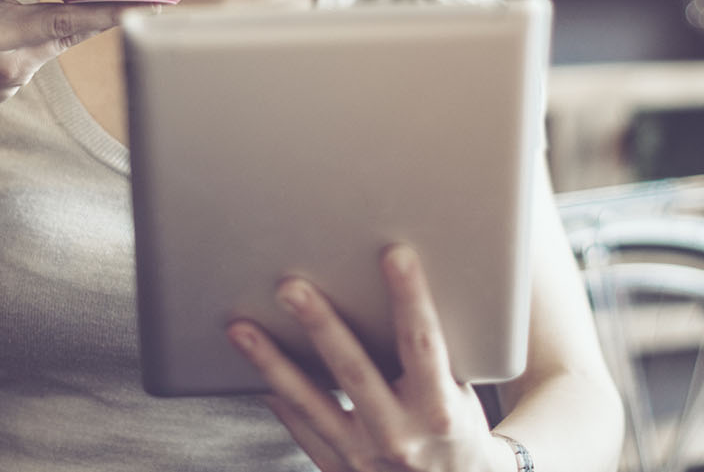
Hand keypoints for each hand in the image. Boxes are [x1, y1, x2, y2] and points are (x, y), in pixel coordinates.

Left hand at [228, 245, 511, 471]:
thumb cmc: (458, 430)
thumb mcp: (462, 393)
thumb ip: (431, 352)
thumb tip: (395, 287)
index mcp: (439, 409)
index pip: (422, 343)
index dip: (410, 297)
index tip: (394, 254)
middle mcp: (399, 435)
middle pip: (354, 371)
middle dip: (320, 325)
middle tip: (290, 287)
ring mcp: (363, 457)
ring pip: (310, 403)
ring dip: (272, 363)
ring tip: (241, 328)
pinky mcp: (339, 469)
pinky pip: (300, 429)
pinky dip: (277, 399)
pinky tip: (251, 371)